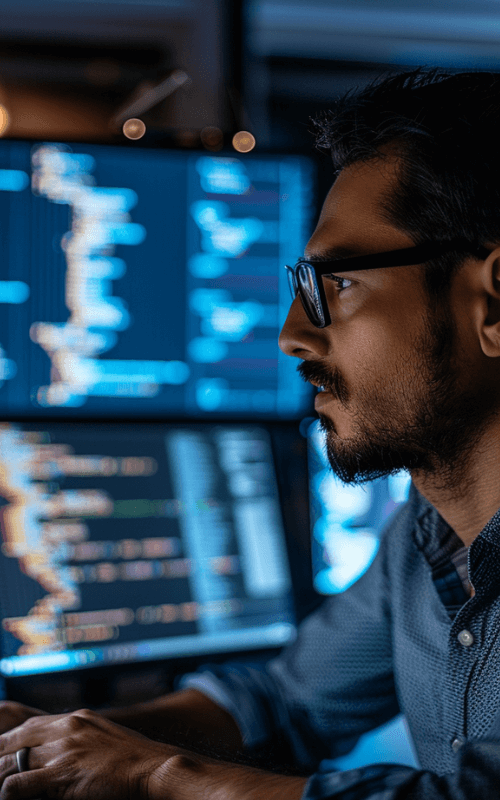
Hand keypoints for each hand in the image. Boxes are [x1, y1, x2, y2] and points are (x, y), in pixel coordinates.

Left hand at [0, 708, 173, 798]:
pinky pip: (19, 785)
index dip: (9, 741)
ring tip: (2, 788)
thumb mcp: (103, 735)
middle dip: (0, 757)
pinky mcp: (61, 775)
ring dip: (2, 777)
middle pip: (15, 740)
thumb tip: (62, 749)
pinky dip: (10, 792)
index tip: (2, 753)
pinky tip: (10, 798)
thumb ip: (80, 736)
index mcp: (75, 718)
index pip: (28, 726)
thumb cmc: (132, 758)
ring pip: (12, 762)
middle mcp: (65, 728)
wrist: (151, 767)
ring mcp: (62, 751)